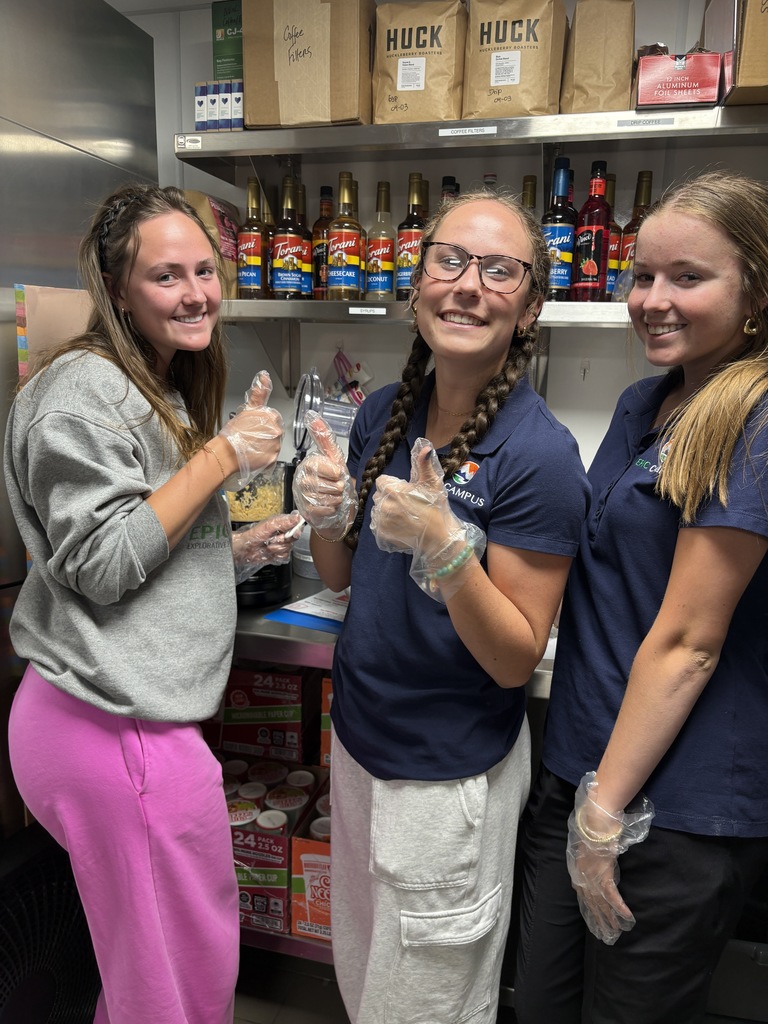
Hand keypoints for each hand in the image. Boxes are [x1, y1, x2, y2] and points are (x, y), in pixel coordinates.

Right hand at [219, 371, 282, 488]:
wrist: (225, 453)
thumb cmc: (232, 433)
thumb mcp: (246, 410)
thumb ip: (259, 394)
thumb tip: (265, 375)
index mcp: (271, 416)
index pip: (273, 418)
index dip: (262, 423)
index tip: (253, 428)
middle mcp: (276, 430)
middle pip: (275, 432)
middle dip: (264, 435)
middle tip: (250, 438)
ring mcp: (275, 445)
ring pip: (274, 445)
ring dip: (265, 446)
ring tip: (250, 448)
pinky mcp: (272, 459)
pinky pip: (272, 458)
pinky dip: (264, 458)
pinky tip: (253, 456)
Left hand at [232, 511, 302, 583]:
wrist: (245, 549)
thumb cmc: (253, 536)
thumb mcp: (268, 526)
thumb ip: (283, 522)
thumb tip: (297, 517)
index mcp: (282, 524)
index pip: (297, 525)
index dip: (296, 529)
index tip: (292, 533)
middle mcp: (283, 534)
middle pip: (294, 538)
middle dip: (283, 540)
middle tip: (273, 539)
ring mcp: (281, 544)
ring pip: (289, 548)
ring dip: (277, 548)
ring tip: (267, 546)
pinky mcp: (279, 554)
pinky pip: (285, 556)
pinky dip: (276, 556)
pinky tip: (269, 553)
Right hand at [292, 413, 356, 540]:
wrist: (336, 507)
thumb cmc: (335, 483)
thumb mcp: (333, 457)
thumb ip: (324, 438)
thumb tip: (312, 416)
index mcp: (307, 464)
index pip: (319, 466)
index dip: (334, 472)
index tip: (338, 474)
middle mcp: (301, 479)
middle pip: (326, 484)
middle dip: (338, 487)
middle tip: (337, 488)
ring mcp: (302, 496)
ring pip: (326, 497)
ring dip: (337, 498)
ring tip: (335, 496)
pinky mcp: (305, 511)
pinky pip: (324, 508)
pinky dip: (333, 508)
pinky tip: (331, 505)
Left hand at [371, 438, 485, 601]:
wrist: (439, 538)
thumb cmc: (437, 508)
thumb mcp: (432, 484)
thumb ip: (425, 464)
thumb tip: (425, 448)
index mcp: (393, 490)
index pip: (382, 481)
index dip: (394, 485)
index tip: (406, 492)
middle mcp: (384, 505)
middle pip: (379, 495)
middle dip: (390, 498)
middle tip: (407, 505)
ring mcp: (381, 521)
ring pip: (378, 510)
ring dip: (387, 511)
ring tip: (404, 516)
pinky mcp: (381, 534)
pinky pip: (377, 524)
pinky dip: (385, 524)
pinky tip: (400, 525)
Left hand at [566, 772, 654, 944]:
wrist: (592, 822)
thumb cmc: (590, 828)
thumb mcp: (584, 843)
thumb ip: (586, 854)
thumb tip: (594, 857)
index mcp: (577, 870)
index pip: (581, 893)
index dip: (587, 906)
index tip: (591, 916)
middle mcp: (582, 877)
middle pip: (591, 903)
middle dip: (598, 919)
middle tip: (604, 934)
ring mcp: (592, 878)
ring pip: (601, 904)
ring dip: (609, 919)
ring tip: (616, 932)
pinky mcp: (604, 875)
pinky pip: (613, 896)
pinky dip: (620, 908)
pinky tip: (627, 918)